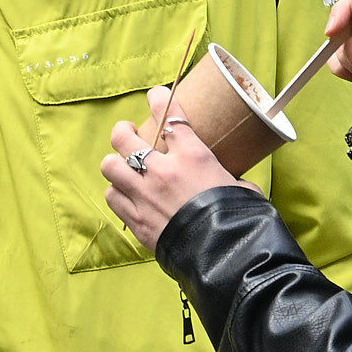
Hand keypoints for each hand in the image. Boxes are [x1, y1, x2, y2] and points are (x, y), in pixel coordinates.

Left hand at [102, 87, 250, 252]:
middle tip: (129, 134)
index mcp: (193, 156)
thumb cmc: (240, 219)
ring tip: (124, 167)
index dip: (159, 100)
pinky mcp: (137, 221)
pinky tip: (127, 195)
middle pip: (124, 137)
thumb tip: (233, 182)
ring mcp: (145, 196)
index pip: (169, 116)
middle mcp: (163, 171)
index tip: (155, 95)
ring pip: (110, 166)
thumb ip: (229, 178)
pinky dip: (118, 193)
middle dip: (123, 132)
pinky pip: (113, 197)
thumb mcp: (241, 188)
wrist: (225, 257)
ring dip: (116, 164)